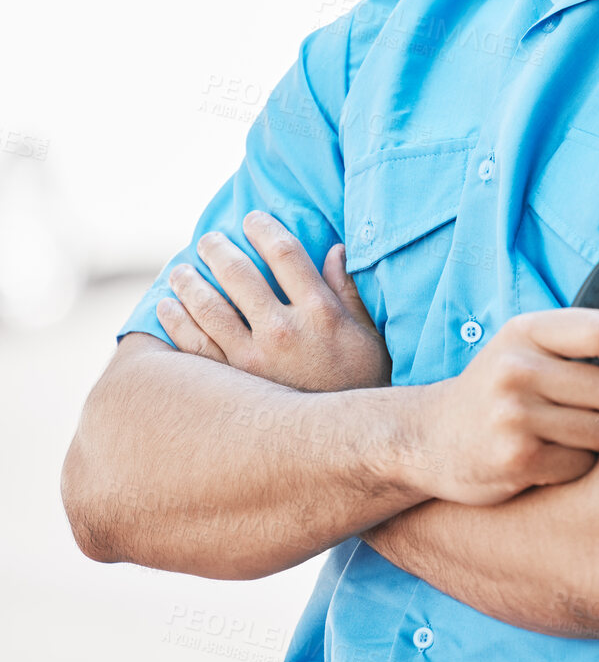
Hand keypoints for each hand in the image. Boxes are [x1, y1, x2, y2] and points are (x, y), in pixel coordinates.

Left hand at [157, 210, 391, 393]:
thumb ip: (349, 291)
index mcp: (320, 311)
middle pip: (239, 273)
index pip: (285, 252)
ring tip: (180, 270)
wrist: (346, 443)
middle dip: (219, 249)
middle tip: (208, 240)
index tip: (252, 218)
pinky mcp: (232, 385)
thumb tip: (335, 250)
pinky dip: (176, 322)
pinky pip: (194, 346)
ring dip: (189, 281)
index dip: (264, 228)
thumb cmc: (362, 384)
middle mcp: (283, 330)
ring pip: (208, 307)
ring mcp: (253, 359)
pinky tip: (167, 308)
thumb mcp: (367, 334)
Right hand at [420, 308, 598, 506]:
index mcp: (525, 332)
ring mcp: (514, 416)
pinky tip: (556, 456)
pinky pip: (583, 464)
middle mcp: (517, 370)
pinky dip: (580, 465)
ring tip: (582, 434)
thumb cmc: (491, 392)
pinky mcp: (517, 460)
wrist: (429, 438)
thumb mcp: (520, 349)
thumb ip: (573, 344)